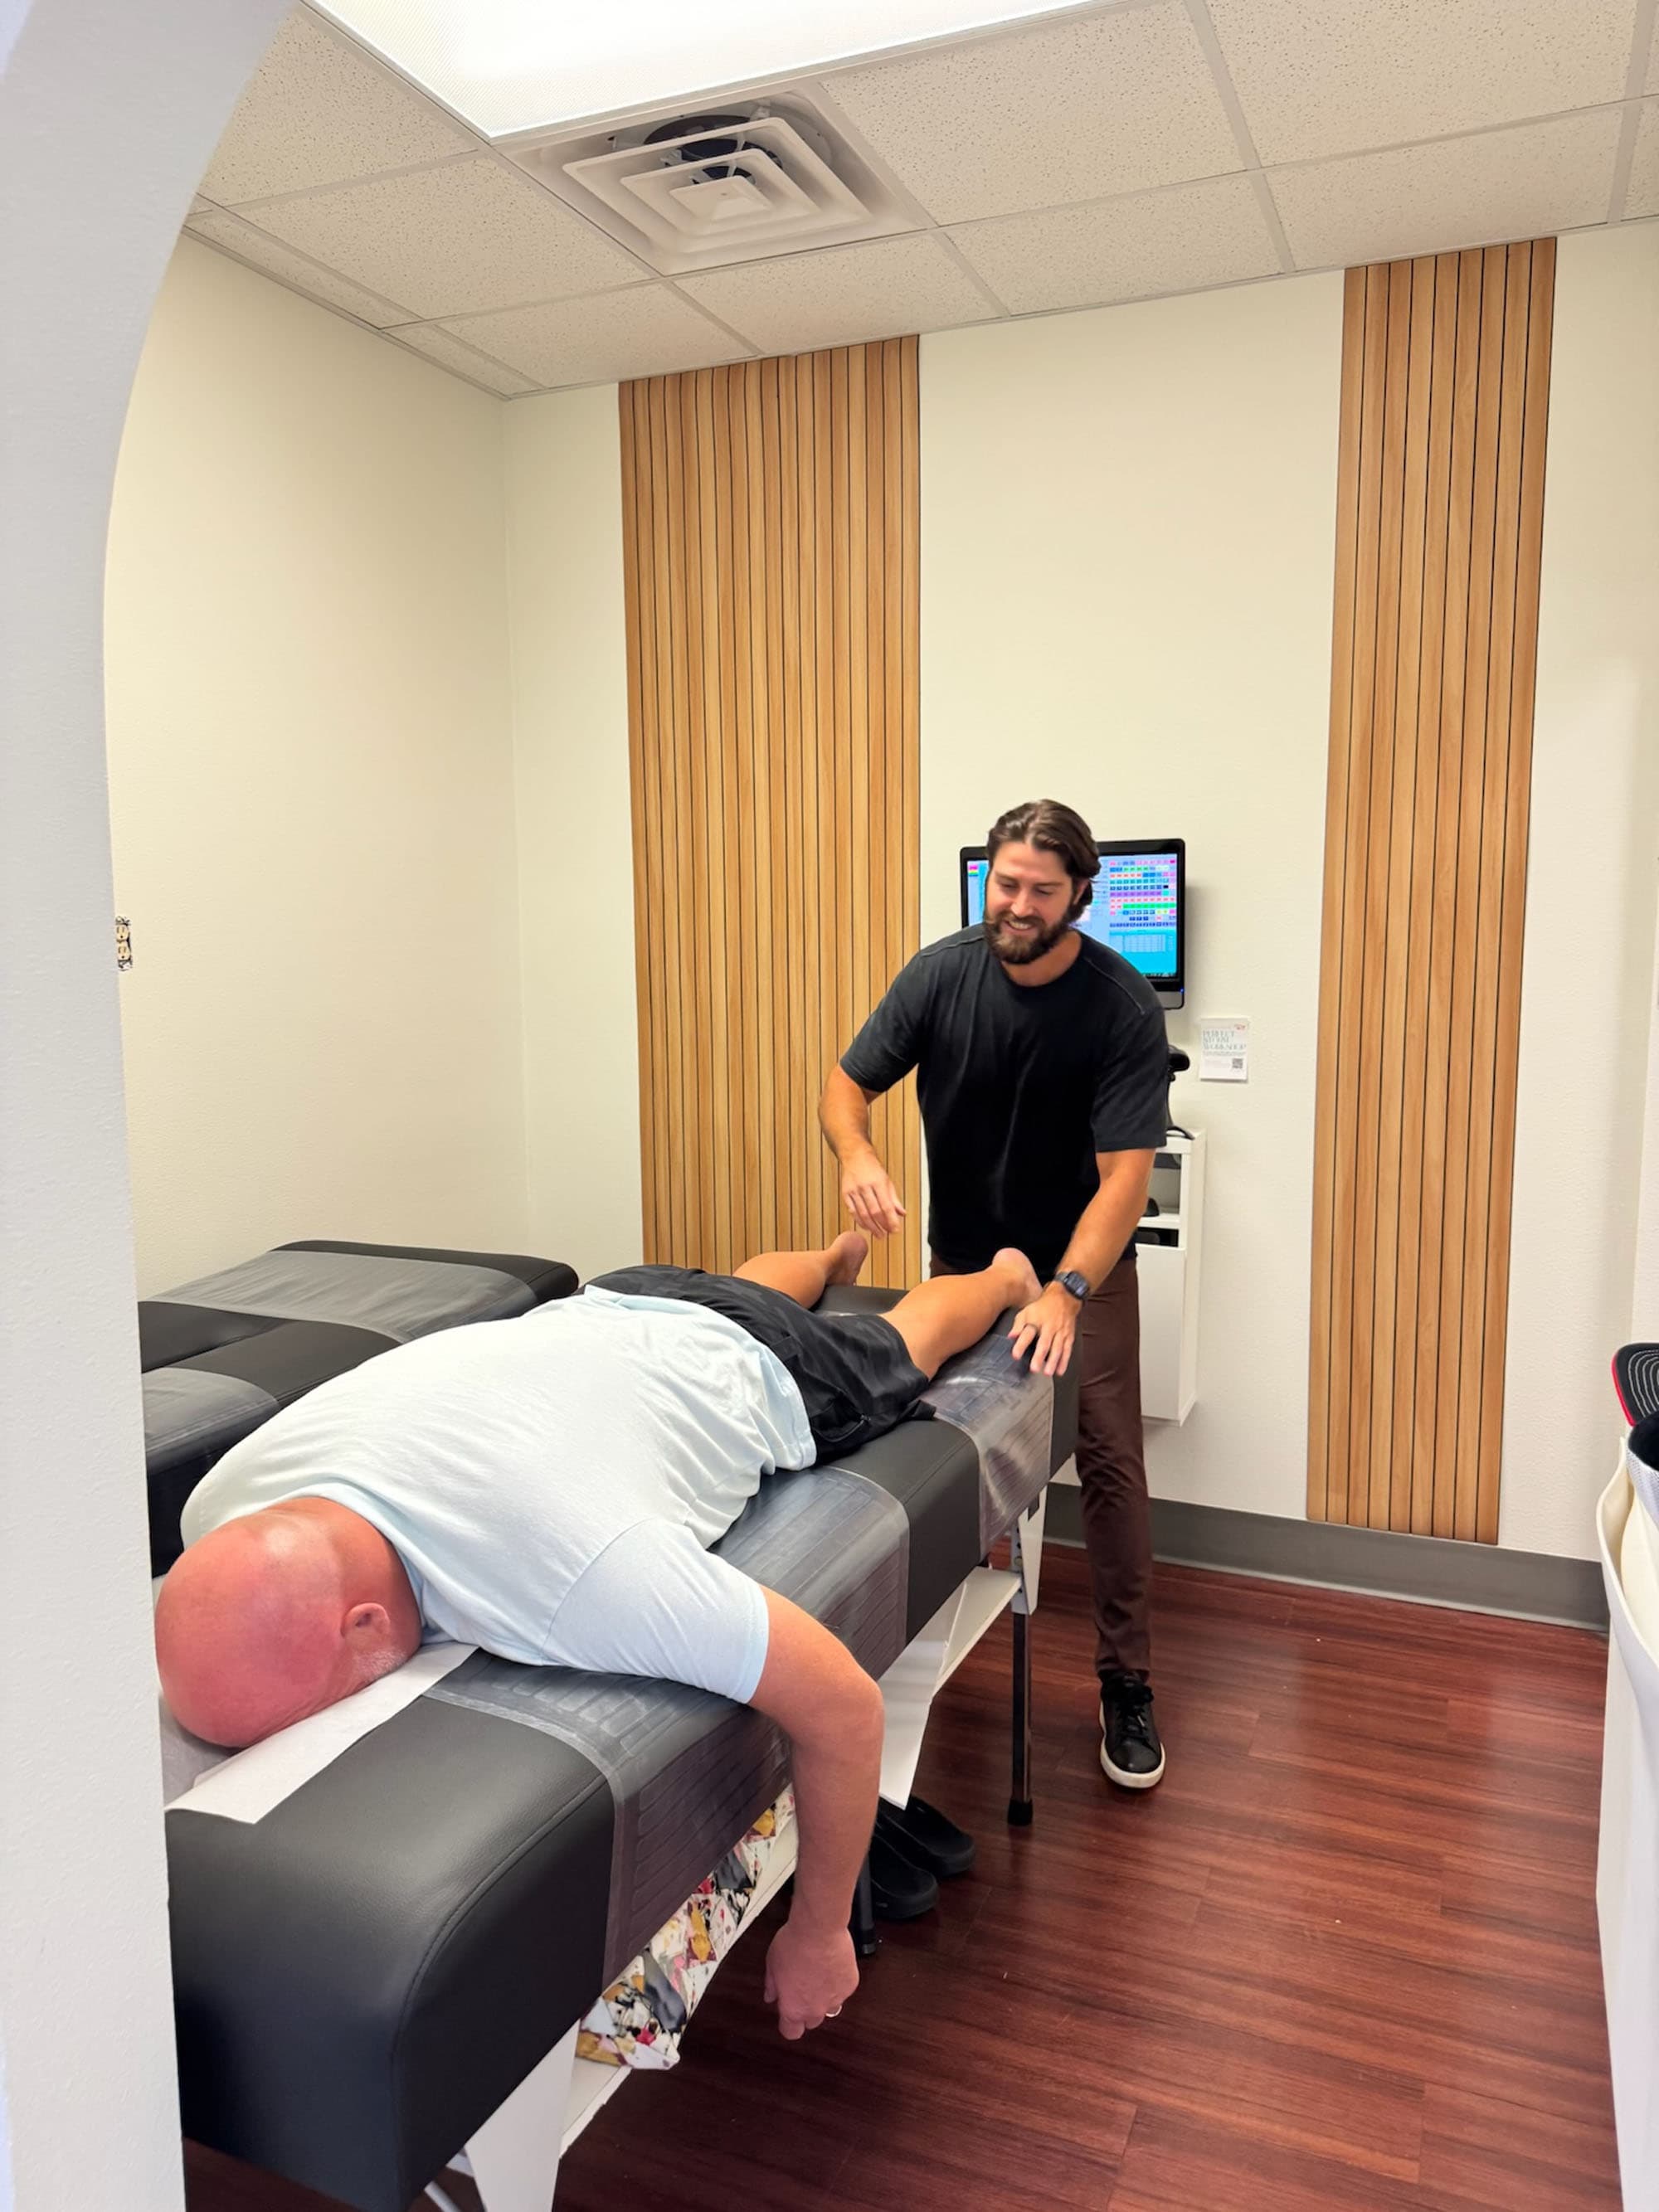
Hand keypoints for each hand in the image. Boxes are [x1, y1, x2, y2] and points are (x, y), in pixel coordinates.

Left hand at [763, 1913, 859, 2040]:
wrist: (819, 1929)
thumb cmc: (794, 1945)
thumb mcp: (772, 1964)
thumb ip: (772, 1985)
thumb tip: (771, 1995)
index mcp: (793, 2009)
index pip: (791, 2033)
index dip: (789, 2025)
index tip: (787, 2014)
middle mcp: (815, 2009)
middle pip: (812, 2021)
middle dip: (807, 2008)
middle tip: (802, 1987)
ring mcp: (836, 1999)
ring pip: (830, 2007)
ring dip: (824, 1997)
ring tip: (819, 1974)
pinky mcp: (850, 1985)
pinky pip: (843, 1989)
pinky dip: (838, 1981)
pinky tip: (831, 1964)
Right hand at [840, 1150, 905, 1239]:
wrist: (855, 1156)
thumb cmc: (873, 1168)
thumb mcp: (887, 1181)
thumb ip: (894, 1198)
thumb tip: (902, 1214)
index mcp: (878, 1182)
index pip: (886, 1206)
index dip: (891, 1220)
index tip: (896, 1230)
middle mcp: (865, 1186)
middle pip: (874, 1212)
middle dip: (882, 1226)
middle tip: (887, 1234)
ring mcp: (854, 1190)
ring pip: (863, 1214)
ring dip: (872, 1227)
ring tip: (879, 1235)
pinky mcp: (845, 1193)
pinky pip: (853, 1211)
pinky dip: (860, 1221)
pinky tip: (867, 1227)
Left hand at [1009, 1283, 1079, 1377]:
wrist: (1064, 1297)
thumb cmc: (1042, 1307)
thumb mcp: (1027, 1311)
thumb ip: (1018, 1325)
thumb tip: (1010, 1337)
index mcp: (1037, 1321)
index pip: (1028, 1333)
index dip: (1021, 1344)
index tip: (1016, 1355)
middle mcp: (1049, 1327)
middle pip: (1044, 1343)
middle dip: (1039, 1356)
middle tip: (1034, 1368)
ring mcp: (1060, 1332)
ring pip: (1057, 1348)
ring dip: (1052, 1361)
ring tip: (1047, 1372)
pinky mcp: (1068, 1336)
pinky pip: (1067, 1350)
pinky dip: (1064, 1361)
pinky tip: (1060, 1371)